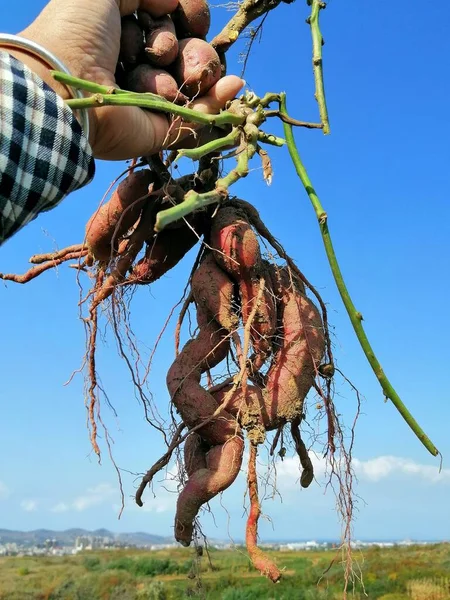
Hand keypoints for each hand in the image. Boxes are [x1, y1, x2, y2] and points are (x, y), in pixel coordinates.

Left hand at [16, 0, 243, 159]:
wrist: (65, 86)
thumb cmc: (76, 34)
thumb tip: (173, 2)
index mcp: (121, 38)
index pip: (167, 26)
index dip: (182, 17)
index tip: (186, 14)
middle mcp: (136, 69)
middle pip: (185, 53)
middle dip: (188, 48)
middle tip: (163, 51)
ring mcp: (149, 102)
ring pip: (194, 82)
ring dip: (195, 69)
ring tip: (185, 74)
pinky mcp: (159, 130)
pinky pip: (196, 116)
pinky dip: (216, 100)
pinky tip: (232, 84)